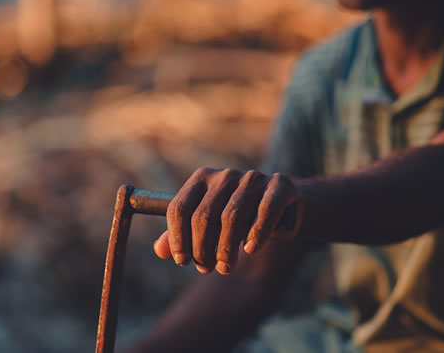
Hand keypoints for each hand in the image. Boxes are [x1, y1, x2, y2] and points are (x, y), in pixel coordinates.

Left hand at [153, 168, 302, 274]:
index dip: (177, 238)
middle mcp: (225, 175)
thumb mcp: (209, 224)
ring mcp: (253, 178)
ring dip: (227, 249)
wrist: (284, 205)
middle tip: (206, 269)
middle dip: (202, 249)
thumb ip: (182, 235)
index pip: (179, 208)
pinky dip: (256, 234)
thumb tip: (159, 251)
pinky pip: (264, 212)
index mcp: (202, 178)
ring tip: (226, 267)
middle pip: (203, 216)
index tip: (182, 261)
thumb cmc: (239, 218)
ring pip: (232, 217)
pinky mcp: (279, 186)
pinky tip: (251, 249)